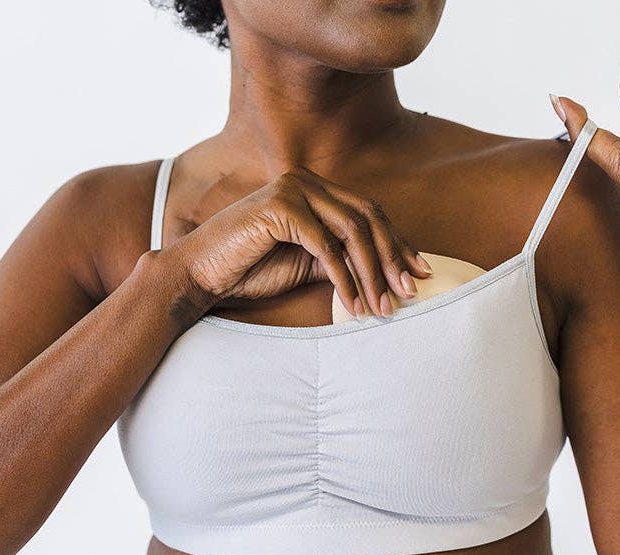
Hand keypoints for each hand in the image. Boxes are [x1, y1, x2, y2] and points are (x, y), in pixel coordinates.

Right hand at [157, 165, 432, 318]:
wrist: (200, 275)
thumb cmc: (250, 271)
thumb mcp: (308, 264)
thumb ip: (342, 258)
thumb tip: (386, 272)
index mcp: (314, 189)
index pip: (368, 212)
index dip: (397, 243)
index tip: (419, 273)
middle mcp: (306, 181)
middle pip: (367, 217)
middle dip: (392, 258)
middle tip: (409, 293)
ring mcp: (292, 189)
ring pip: (351, 231)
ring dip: (372, 273)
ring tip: (382, 307)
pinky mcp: (279, 207)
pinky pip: (325, 246)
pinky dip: (343, 277)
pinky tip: (353, 303)